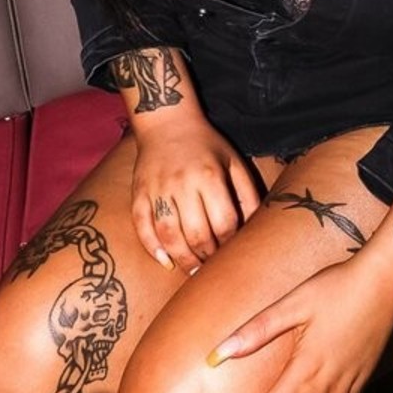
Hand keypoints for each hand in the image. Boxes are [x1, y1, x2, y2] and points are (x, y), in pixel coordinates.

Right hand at [130, 119, 259, 274]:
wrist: (167, 123)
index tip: (232, 253)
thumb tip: (254, 228)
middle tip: (212, 266)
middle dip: (207, 256)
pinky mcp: (138, 194)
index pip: (223, 221)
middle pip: (196, 233)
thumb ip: (246, 194)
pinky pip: (142, 227)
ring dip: (182, 259)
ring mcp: (157, 190)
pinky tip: (166, 262)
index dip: (229, 243)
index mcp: (209, 176)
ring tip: (193, 270)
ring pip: (168, 235)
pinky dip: (153, 249)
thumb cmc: (207, 146)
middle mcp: (182, 184)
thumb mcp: (233, 162)